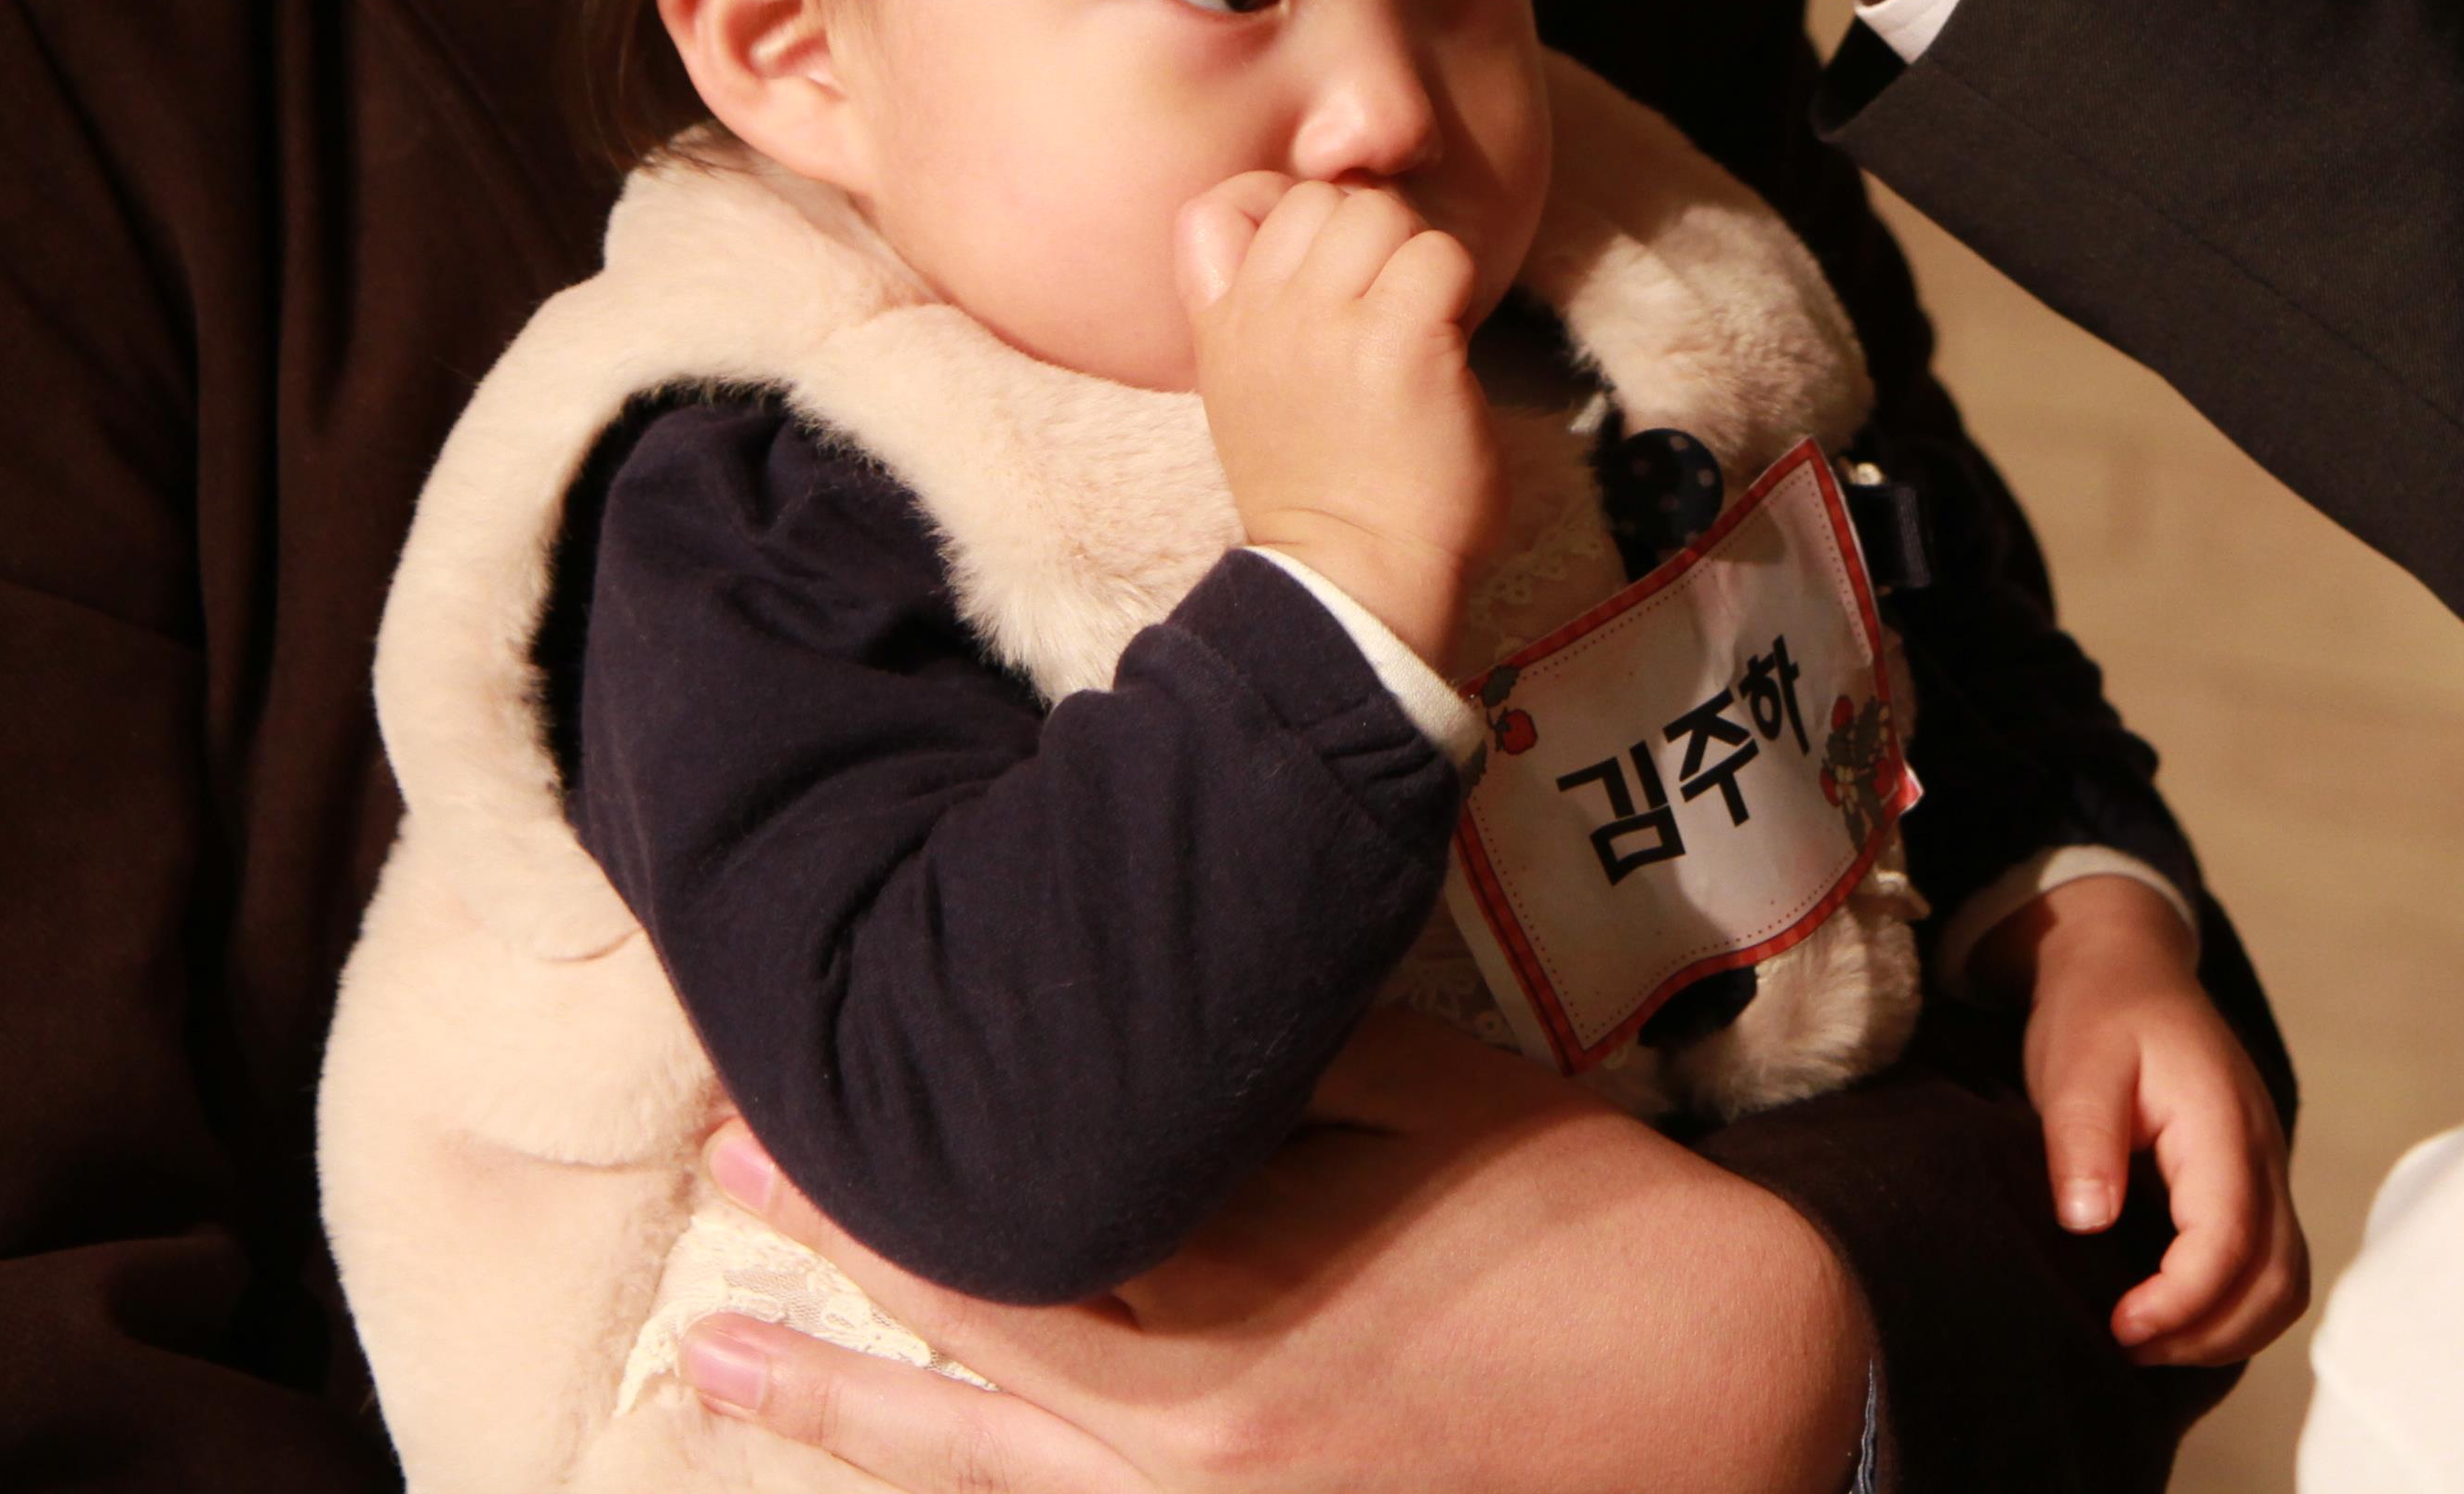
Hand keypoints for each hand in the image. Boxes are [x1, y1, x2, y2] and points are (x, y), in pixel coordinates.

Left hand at [677, 1005, 1873, 1493]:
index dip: (859, 1194)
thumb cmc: (1596, 1233)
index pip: (984, 1257)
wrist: (1752, 1403)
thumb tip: (1132, 1017)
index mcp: (1222, 1338)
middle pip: (961, 1376)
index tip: (754, 1121)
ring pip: (996, 1485)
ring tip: (722, 1385)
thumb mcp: (1434, 1106)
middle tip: (711, 1238)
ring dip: (854, 1428)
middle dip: (823, 1305)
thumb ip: (1266, 1084)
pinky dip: (990, 1490)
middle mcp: (1192, 1463)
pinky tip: (923, 1471)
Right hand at [1179, 174, 1502, 672]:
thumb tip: (1275, 212)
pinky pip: (1442, 256)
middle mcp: (1265, 312)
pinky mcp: (1402, 338)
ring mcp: (1329, 322)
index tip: (1329, 272)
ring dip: (1419, 264)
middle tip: (1391, 310)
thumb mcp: (1241, 388)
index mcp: (1221, 323)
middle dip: (1371, 239)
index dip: (1291, 215)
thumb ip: (1242, 304)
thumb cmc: (1320, 489)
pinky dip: (1457, 293)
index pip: (1228, 202)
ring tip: (1420, 332)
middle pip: (1324, 199)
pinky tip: (1446, 351)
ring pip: (1385, 214)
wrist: (1355, 574)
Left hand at [1982, 879, 2307, 1363]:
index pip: (2229, 1238)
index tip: (2121, 1326)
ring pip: (2283, 1282)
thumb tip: (2089, 1222)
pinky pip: (2268, 1266)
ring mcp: (2265, 1170)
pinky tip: (2170, 1313)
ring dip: (2226, 1330)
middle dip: (2209, 1333)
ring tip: (2146, 1340)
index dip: (2183, 1300)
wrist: (2128, 967)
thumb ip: (2083, 1139)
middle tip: (2127, 1344)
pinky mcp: (2252, 1185)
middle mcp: (2261, 1153)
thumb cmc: (2099, 1013)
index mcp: (2222, 1122)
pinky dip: (2231, 1307)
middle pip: (2275, 1278)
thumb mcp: (2076, 1062)